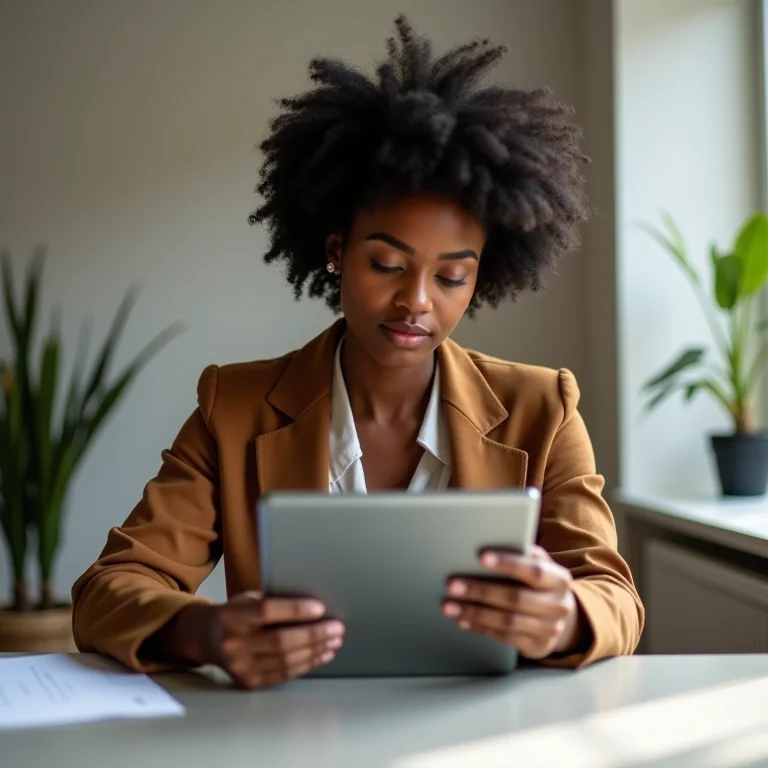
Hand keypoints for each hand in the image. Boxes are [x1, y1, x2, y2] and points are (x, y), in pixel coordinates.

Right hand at [147, 591, 344, 688]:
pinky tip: (322, 654)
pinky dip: (307, 664)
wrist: (207, 638)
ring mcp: (240, 667)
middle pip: (281, 641)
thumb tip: (316, 606)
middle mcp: (233, 643)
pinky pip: (284, 674)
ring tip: (334, 641)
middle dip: (314, 634)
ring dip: (315, 651)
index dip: (295, 609)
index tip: (321, 607)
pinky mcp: (249, 683)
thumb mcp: (248, 599)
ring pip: (286, 660)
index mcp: (233, 615)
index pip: (267, 611)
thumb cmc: (237, 613)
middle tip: (337, 627)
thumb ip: (274, 602)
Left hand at [441, 545, 580, 659]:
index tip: (482, 556)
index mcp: (559, 579)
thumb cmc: (540, 583)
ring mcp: (549, 629)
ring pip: (507, 621)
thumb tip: (491, 539)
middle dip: (480, 591)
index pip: (534, 570)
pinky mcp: (536, 647)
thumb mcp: (539, 565)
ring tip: (449, 606)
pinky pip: (504, 638)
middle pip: (515, 598)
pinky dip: (480, 628)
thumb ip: (523, 554)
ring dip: (474, 613)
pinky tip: (462, 620)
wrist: (562, 619)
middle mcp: (558, 606)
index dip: (508, 563)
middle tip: (452, 585)